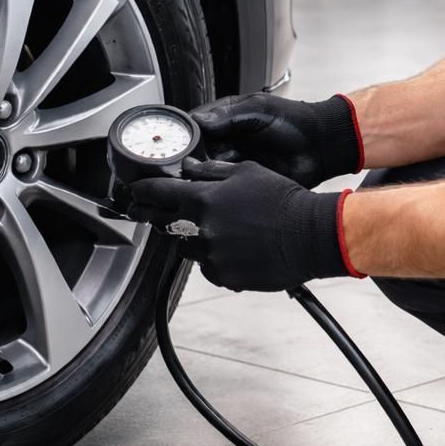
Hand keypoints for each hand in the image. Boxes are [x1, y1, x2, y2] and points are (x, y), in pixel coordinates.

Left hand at [126, 159, 354, 291]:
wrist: (309, 234)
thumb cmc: (282, 199)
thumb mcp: (247, 172)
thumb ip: (212, 172)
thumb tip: (190, 170)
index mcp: (204, 199)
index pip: (159, 193)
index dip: (143, 191)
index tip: (134, 191)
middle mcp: (201, 229)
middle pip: (164, 223)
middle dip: (154, 215)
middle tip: (146, 212)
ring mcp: (211, 255)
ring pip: (185, 247)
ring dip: (190, 237)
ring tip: (210, 230)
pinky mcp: (224, 275)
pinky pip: (207, 267)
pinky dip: (212, 258)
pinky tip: (230, 248)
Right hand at [190, 93, 363, 187]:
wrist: (320, 147)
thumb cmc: (296, 122)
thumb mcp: (260, 111)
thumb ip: (229, 116)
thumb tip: (199, 120)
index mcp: (228, 118)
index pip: (197, 126)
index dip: (185, 135)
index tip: (175, 144)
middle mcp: (229, 139)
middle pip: (197, 151)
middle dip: (190, 159)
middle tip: (185, 166)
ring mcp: (236, 160)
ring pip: (208, 169)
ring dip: (203, 174)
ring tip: (198, 178)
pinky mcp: (245, 179)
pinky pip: (225, 185)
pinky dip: (219, 187)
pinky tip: (216, 187)